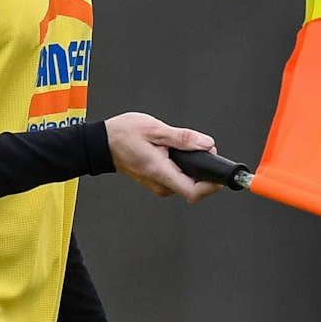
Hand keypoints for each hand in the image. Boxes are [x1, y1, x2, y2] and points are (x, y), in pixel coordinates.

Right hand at [104, 113, 223, 203]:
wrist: (102, 143)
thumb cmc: (123, 135)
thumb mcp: (155, 129)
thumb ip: (183, 138)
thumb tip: (206, 143)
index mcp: (161, 172)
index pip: (194, 192)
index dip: (211, 185)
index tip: (217, 172)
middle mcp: (160, 184)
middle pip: (194, 187)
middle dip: (202, 168)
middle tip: (200, 147)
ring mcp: (158, 185)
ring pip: (186, 181)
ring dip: (192, 166)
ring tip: (181, 147)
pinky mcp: (157, 182)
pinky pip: (177, 178)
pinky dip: (182, 166)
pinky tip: (173, 152)